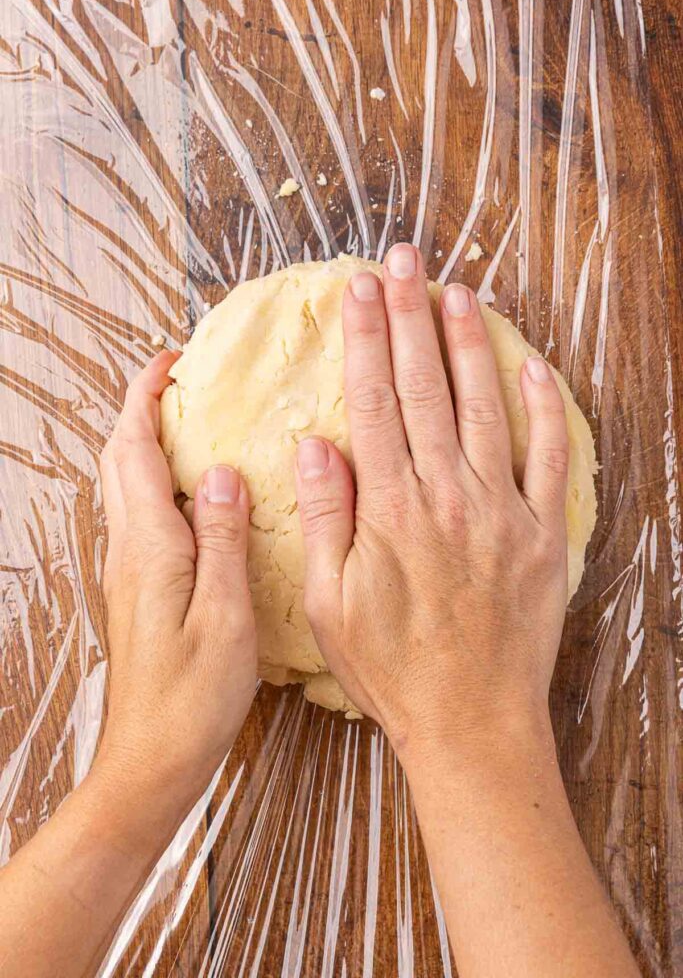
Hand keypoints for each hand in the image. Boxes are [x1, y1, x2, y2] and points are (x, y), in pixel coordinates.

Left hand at [95, 351, 256, 819]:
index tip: (171, 361)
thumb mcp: (225, 614)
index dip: (146, 398)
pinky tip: (193, 492)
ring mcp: (129, 571)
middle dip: (140, 409)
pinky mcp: (138, 590)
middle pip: (121, 459)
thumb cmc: (192, 697)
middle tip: (180, 382)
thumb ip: (224, 538)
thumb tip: (223, 472)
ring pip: (125, 485)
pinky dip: (156, 480)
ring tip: (185, 422)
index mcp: (151, 546)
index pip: (136, 449)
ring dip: (144, 442)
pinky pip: (140, 514)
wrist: (150, 758)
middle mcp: (130, 550)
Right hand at [294, 243, 568, 752]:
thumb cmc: (393, 669)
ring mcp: (501, 512)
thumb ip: (327, 519)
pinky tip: (535, 367)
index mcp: (391, 509)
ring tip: (460, 291)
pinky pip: (549, 459)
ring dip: (471, 344)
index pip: (373, 401)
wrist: (472, 723)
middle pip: (425, 387)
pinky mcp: (543, 535)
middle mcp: (447, 496)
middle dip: (411, 316)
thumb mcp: (330, 605)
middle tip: (403, 261)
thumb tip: (316, 445)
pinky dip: (545, 410)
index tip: (358, 290)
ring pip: (485, 407)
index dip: (365, 339)